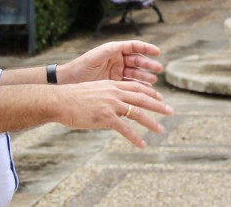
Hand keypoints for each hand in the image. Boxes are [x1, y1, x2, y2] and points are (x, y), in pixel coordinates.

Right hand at [53, 79, 172, 147]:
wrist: (59, 100)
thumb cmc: (72, 97)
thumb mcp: (93, 91)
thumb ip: (106, 96)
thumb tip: (113, 104)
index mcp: (112, 85)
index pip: (137, 88)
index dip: (150, 93)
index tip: (160, 98)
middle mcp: (115, 93)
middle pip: (143, 98)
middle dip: (159, 106)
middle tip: (171, 111)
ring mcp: (111, 105)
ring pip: (138, 113)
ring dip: (151, 123)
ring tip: (161, 130)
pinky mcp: (105, 117)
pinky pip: (125, 129)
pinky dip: (135, 138)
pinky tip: (142, 145)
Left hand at [60, 40, 163, 84]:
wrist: (68, 82)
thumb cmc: (81, 66)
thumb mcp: (96, 56)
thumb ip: (111, 51)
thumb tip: (126, 46)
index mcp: (114, 50)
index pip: (134, 47)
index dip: (146, 48)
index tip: (157, 52)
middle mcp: (118, 60)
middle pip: (137, 61)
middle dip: (148, 65)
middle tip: (158, 70)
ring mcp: (117, 72)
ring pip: (135, 74)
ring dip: (145, 77)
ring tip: (153, 82)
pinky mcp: (115, 84)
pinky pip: (130, 85)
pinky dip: (138, 88)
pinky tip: (146, 91)